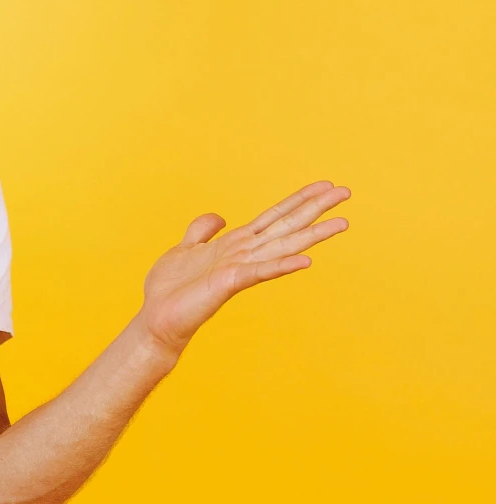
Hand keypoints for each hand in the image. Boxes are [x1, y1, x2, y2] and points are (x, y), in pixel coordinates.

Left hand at [138, 181, 350, 357]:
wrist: (157, 318)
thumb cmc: (170, 289)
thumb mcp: (184, 248)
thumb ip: (202, 231)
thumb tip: (219, 217)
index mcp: (237, 243)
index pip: (275, 216)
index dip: (299, 199)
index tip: (325, 185)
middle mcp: (245, 254)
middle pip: (287, 225)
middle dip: (316, 208)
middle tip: (346, 192)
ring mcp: (241, 269)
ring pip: (284, 246)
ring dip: (313, 235)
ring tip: (342, 223)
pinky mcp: (230, 283)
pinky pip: (261, 272)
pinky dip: (282, 266)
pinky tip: (306, 261)